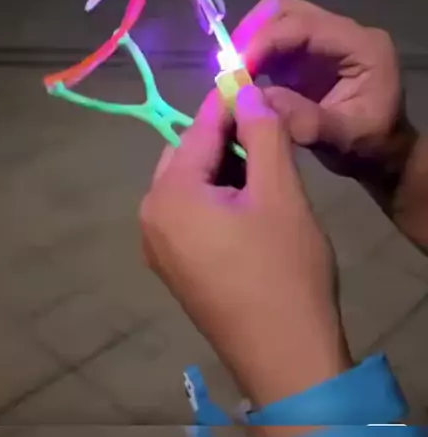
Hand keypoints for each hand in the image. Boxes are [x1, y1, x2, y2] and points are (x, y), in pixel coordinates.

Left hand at [140, 85, 350, 419]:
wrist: (286, 359)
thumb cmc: (284, 270)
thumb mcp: (280, 192)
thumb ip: (262, 133)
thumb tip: (245, 92)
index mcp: (168, 195)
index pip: (199, 129)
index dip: (228, 101)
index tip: (249, 77)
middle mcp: (150, 216)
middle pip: (187, 154)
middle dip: (226, 139)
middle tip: (268, 136)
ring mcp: (157, 247)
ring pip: (188, 183)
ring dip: (223, 169)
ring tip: (264, 171)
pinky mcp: (173, 268)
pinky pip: (188, 213)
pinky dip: (215, 198)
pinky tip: (249, 205)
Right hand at [232, 0, 415, 208]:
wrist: (381, 155)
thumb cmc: (371, 147)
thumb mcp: (345, 139)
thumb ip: (306, 120)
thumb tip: (256, 100)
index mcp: (361, 45)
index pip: (305, 26)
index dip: (266, 42)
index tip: (237, 69)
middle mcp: (341, 33)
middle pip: (286, 10)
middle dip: (253, 34)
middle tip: (229, 68)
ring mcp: (321, 40)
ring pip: (274, 21)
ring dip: (248, 43)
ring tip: (232, 76)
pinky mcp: (304, 53)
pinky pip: (270, 42)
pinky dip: (252, 57)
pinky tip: (241, 80)